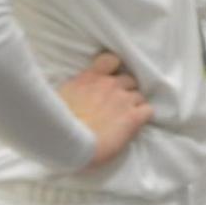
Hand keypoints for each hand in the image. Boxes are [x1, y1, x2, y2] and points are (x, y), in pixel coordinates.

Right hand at [58, 52, 152, 167]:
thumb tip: (79, 93)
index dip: (114, 69)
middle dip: (125, 90)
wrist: (67, 144)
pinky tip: (135, 124)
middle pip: (128, 80)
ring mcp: (123, 100)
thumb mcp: (60, 97)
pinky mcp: (134, 117)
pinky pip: (148, 110)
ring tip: (124, 118)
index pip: (110, 60)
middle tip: (116, 106)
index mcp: (90, 78)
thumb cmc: (57, 125)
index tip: (110, 78)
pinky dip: (143, 116)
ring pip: (139, 96)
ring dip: (134, 105)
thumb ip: (76, 89)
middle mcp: (109, 85)